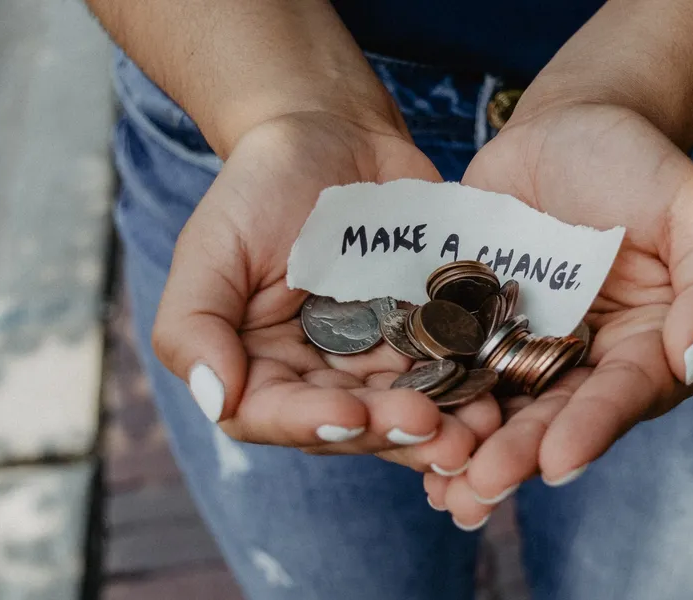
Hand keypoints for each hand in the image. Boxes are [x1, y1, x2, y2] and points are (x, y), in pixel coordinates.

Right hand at [151, 112, 500, 472]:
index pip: (275, 415)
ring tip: (478, 429)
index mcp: (259, 367)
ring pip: (408, 411)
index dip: (312, 423)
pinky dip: (474, 387)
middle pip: (352, 425)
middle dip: (391, 432)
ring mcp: (378, 360)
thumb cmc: (259, 187)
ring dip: (444, 427)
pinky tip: (499, 392)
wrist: (332, 134)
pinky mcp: (428, 336)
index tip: (351, 413)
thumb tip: (216, 399)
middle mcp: (319, 376)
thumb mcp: (211, 247)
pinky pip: (452, 371)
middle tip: (433, 428)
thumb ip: (193, 325)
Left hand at [424, 104, 692, 526]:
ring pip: (501, 410)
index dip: (593, 428)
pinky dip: (432, 404)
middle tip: (482, 485)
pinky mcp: (474, 330)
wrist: (566, 126)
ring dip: (472, 451)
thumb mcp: (692, 209)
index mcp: (648, 347)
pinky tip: (403, 437)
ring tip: (442, 488)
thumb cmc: (639, 163)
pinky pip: (453, 371)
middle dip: (520, 454)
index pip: (624, 394)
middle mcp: (587, 363)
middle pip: (556, 417)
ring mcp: (526, 349)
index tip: (559, 461)